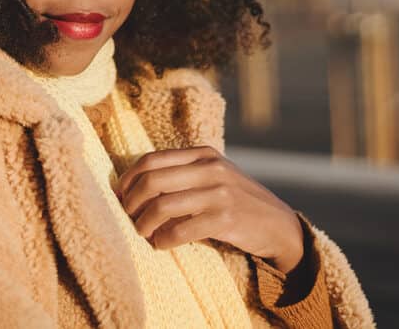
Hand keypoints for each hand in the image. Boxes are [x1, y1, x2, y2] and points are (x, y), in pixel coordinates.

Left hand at [115, 145, 304, 273]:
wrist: (278, 225)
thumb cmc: (236, 202)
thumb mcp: (213, 177)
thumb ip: (182, 176)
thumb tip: (133, 190)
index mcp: (203, 154)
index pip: (151, 160)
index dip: (128, 180)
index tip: (120, 197)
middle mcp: (210, 168)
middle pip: (151, 181)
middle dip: (131, 202)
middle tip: (127, 218)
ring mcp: (219, 193)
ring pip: (162, 206)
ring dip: (144, 224)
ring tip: (142, 234)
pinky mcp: (226, 219)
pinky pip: (181, 230)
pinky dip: (163, 240)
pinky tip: (160, 245)